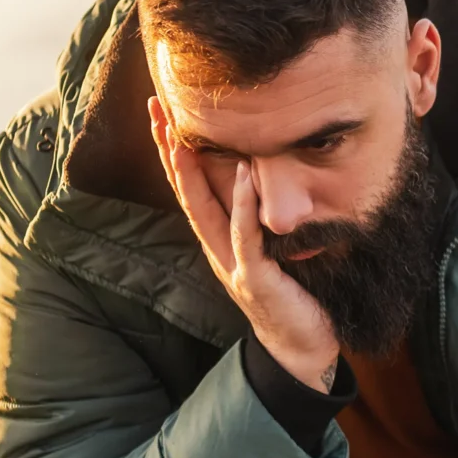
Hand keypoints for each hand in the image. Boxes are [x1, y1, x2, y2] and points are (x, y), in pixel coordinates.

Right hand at [149, 101, 339, 390]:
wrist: (303, 349)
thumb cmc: (294, 298)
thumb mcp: (274, 253)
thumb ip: (263, 223)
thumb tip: (269, 181)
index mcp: (220, 241)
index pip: (191, 188)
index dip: (175, 153)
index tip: (163, 115)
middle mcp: (218, 249)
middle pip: (185, 191)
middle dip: (168, 150)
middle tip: (155, 109)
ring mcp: (232, 264)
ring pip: (203, 210)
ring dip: (191, 172)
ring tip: (181, 134)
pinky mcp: (255, 276)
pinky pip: (245, 235)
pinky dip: (243, 204)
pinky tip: (242, 173)